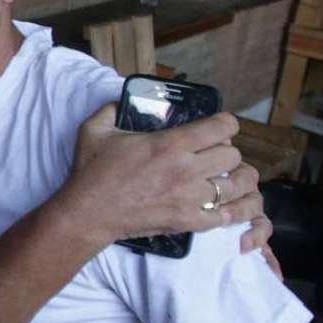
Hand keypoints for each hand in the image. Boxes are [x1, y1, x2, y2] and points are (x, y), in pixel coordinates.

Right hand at [60, 104, 245, 243]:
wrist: (87, 213)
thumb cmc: (91, 172)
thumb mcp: (94, 129)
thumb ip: (111, 109)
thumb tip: (120, 101)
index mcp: (171, 143)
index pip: (224, 126)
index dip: (225, 124)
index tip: (218, 128)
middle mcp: (187, 169)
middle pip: (233, 156)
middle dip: (226, 153)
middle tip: (213, 156)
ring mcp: (189, 197)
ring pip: (234, 187)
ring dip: (230, 182)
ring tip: (220, 181)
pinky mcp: (186, 221)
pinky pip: (221, 216)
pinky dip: (220, 212)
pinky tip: (212, 207)